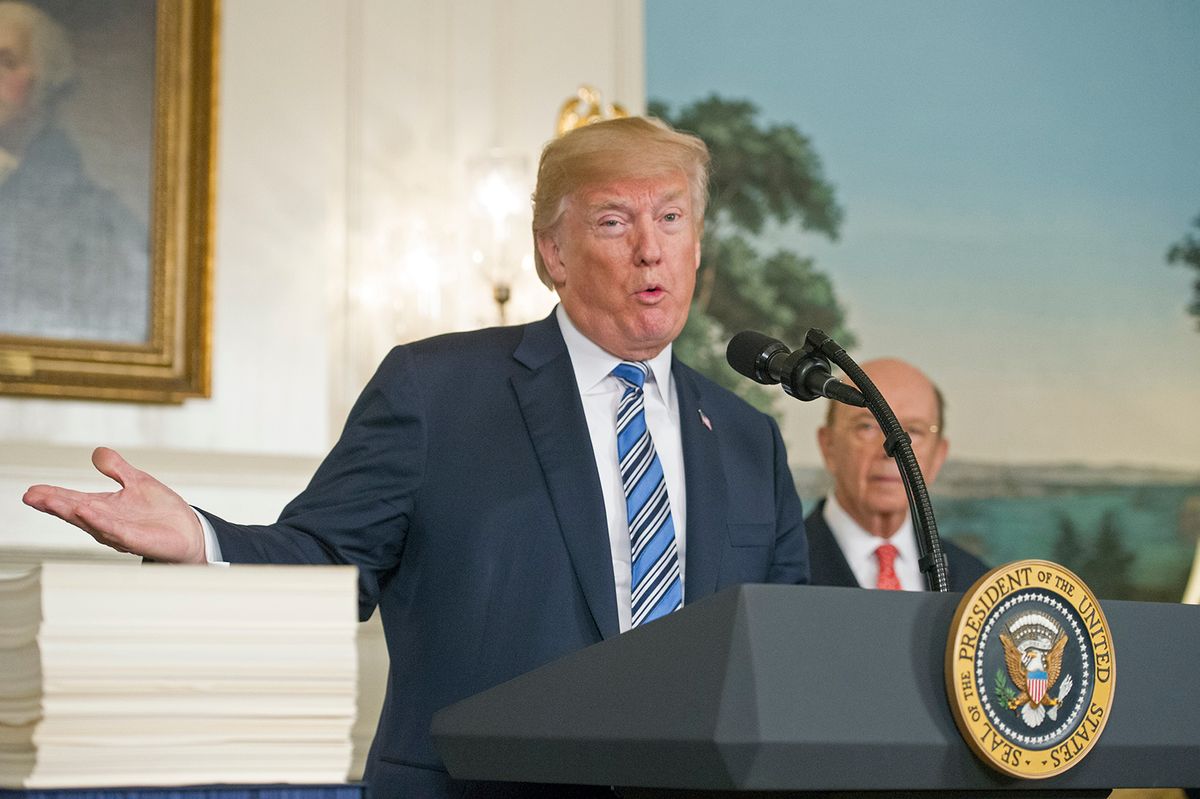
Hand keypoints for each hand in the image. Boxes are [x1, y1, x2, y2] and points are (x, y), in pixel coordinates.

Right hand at [23, 447, 206, 563]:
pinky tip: (86, 511)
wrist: (188, 531)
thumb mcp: (137, 481)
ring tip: (51, 501)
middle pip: (75, 512)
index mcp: (104, 508)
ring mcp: (119, 532)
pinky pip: (115, 530)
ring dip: (71, 511)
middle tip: (31, 497)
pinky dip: (100, 521)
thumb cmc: (160, 511)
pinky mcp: (136, 539)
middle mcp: (106, 522)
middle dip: (53, 504)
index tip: (31, 491)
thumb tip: (96, 452)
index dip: (52, 496)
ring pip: (91, 522)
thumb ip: (116, 468)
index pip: (73, 500)